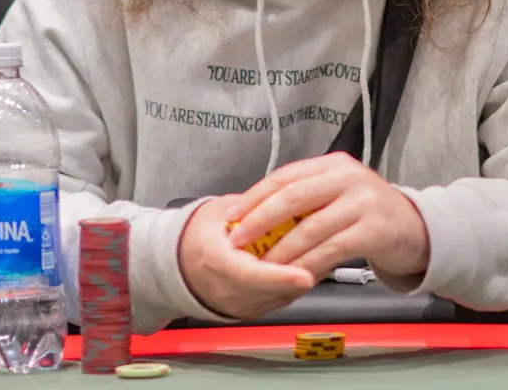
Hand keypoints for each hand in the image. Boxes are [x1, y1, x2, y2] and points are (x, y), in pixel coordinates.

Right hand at [178, 194, 316, 319]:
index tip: (305, 275)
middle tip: (330, 254)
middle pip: (272, 292)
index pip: (251, 276)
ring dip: (304, 278)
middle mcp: (228, 291)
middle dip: (303, 274)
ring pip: (281, 298)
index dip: (280, 278)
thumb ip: (250, 207)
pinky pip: (280, 300)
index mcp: (216, 263)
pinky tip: (311, 264)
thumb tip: (281, 198)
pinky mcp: (251, 309)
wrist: (177, 265)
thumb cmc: (197, 237)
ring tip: (326, 254)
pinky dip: (297, 284)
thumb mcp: (218, 212)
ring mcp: (240, 305)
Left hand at [228, 152, 429, 280]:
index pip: (285, 176)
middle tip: (238, 240)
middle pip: (293, 197)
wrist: (418, 229)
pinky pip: (331, 249)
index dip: (254, 196)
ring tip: (262, 265)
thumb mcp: (339, 195)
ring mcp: (364, 202)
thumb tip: (255, 217)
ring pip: (310, 227)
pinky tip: (294, 275)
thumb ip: (306, 200)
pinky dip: (308, 264)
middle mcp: (348, 177)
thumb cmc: (370, 214)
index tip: (231, 215)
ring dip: (281, 250)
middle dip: (260, 220)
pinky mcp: (375, 229)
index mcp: (333, 165)